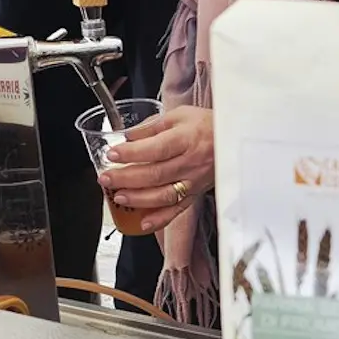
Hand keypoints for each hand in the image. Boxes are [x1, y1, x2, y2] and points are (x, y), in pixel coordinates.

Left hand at [100, 105, 214, 232]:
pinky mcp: (195, 194)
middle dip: (126, 178)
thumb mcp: (179, 115)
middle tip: (105, 178)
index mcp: (186, 139)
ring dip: (138, 199)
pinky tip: (143, 222)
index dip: (131, 153)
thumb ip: (151, 126)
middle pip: (155, 174)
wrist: (233, 140)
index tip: (112, 153)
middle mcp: (191, 163)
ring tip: (118, 197)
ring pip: (164, 196)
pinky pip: (177, 210)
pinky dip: (159, 220)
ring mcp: (193, 182)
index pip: (155, 149)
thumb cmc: (207, 125)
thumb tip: (127, 137)